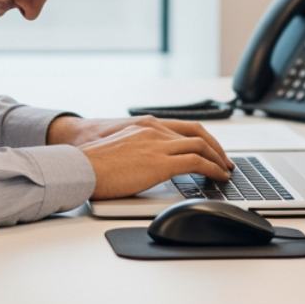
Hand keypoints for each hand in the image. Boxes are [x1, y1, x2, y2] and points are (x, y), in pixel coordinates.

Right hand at [49, 115, 232, 199]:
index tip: (212, 151)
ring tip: (225, 172)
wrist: (79, 167)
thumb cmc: (91, 165)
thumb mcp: (120, 150)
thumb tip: (147, 167)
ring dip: (218, 159)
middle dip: (216, 149)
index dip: (204, 139)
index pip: (184, 127)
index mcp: (145, 126)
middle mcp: (154, 130)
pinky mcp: (160, 162)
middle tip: (225, 162)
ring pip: (201, 146)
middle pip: (198, 134)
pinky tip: (218, 177)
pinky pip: (197, 162)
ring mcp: (158, 144)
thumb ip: (139, 151)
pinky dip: (212, 169)